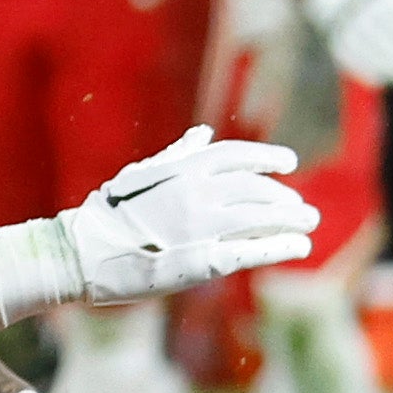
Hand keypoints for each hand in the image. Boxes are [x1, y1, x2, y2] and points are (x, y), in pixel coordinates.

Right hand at [54, 126, 320, 303]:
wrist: (82, 251)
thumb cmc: (109, 213)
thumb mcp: (142, 174)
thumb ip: (178, 154)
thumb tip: (203, 133)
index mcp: (182, 169)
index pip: (237, 156)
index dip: (267, 157)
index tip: (290, 162)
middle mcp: (197, 192)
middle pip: (256, 189)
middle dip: (283, 197)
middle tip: (302, 207)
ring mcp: (202, 226)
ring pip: (261, 217)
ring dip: (291, 220)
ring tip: (309, 224)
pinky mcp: (204, 259)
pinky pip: (253, 250)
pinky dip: (280, 246)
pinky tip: (300, 247)